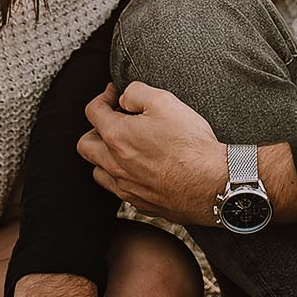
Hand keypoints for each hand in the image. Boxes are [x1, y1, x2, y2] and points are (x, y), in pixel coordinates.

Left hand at [77, 82, 225, 227]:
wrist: (211, 184)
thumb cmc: (190, 144)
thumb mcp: (165, 101)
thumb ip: (136, 93)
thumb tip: (124, 98)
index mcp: (116, 136)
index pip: (92, 111)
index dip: (103, 97)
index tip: (115, 95)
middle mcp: (114, 164)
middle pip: (86, 144)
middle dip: (96, 128)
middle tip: (116, 122)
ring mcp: (125, 187)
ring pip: (98, 170)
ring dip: (105, 156)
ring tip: (126, 147)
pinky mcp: (140, 203)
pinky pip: (118, 189)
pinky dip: (122, 176)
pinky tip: (141, 169)